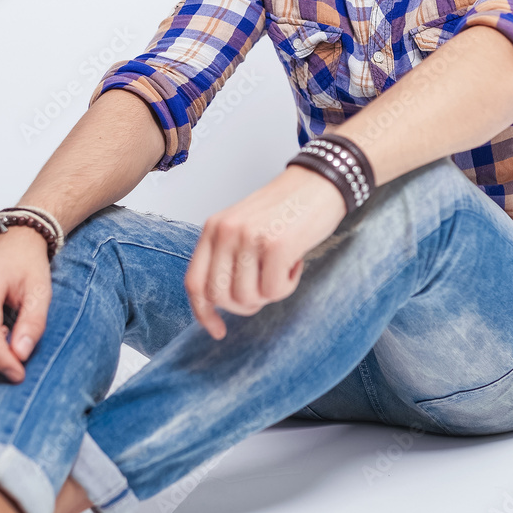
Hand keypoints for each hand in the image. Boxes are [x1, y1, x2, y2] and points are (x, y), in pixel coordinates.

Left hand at [184, 165, 347, 339]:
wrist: (318, 182)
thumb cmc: (284, 210)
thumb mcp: (243, 227)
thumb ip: (227, 256)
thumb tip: (223, 302)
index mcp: (213, 228)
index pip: (194, 282)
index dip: (203, 313)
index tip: (218, 330)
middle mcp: (225, 231)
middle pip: (220, 296)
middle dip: (244, 306)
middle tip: (265, 289)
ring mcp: (248, 237)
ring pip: (248, 298)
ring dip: (270, 293)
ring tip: (282, 269)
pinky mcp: (276, 245)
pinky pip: (274, 291)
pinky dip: (288, 285)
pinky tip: (295, 262)